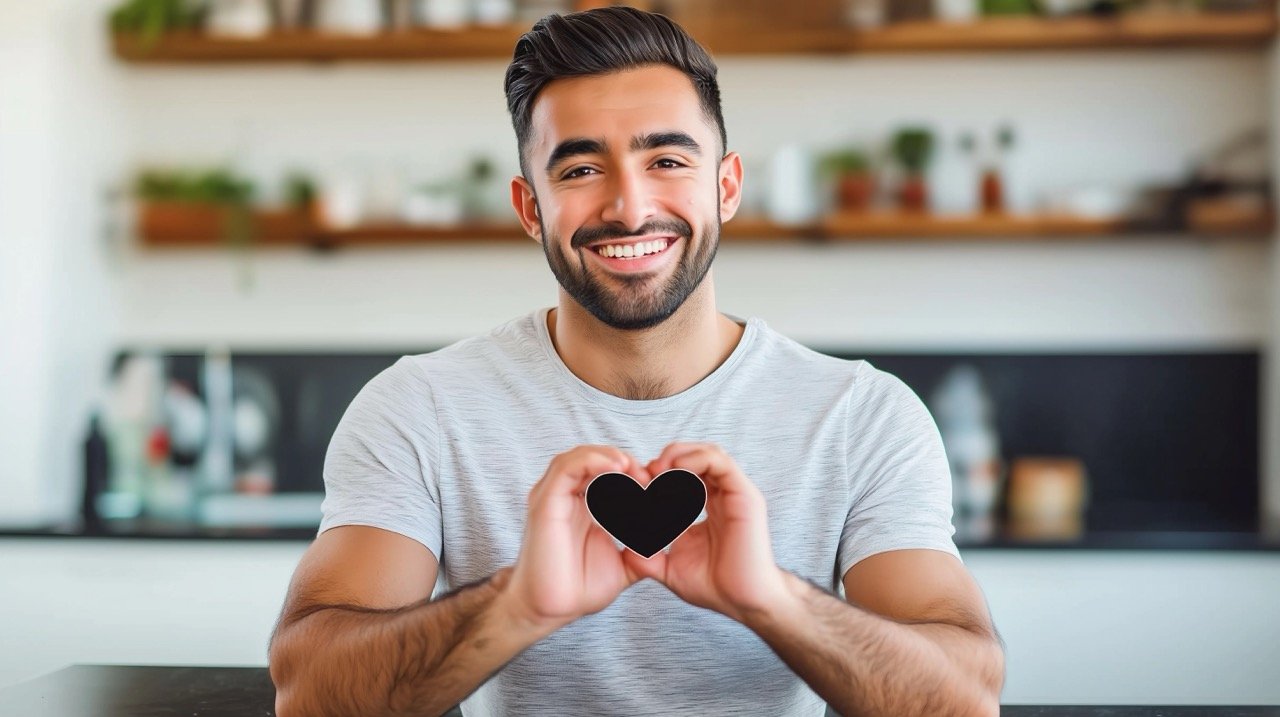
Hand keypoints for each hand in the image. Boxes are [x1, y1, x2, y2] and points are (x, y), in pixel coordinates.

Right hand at [503, 445, 651, 632]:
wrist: (551, 610)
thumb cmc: (579, 589)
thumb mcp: (624, 566)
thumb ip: (643, 552)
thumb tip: (666, 544)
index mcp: (582, 506)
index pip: (606, 472)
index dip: (632, 472)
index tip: (656, 487)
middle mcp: (565, 497)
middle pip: (595, 459)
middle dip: (625, 462)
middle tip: (649, 478)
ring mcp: (552, 497)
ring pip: (580, 456)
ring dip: (610, 456)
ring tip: (633, 469)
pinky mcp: (545, 502)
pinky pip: (567, 468)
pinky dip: (593, 461)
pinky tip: (616, 468)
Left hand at [622, 442, 789, 623]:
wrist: (744, 602)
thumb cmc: (715, 587)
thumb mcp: (671, 569)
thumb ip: (649, 558)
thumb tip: (624, 552)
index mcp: (708, 506)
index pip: (685, 473)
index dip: (659, 474)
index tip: (638, 488)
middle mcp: (723, 495)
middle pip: (696, 455)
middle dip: (667, 458)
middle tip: (645, 474)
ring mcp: (735, 493)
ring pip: (708, 452)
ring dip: (679, 454)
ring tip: (658, 470)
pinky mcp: (744, 495)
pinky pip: (719, 462)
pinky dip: (695, 460)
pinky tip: (675, 473)